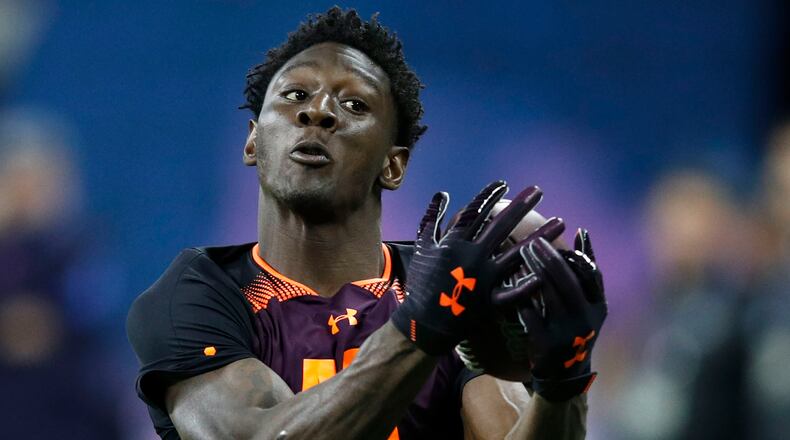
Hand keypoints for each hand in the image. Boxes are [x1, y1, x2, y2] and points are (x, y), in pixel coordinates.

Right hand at [390, 181, 546, 354]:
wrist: (423, 321)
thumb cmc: (421, 282)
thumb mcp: (422, 246)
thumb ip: (432, 218)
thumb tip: (441, 194)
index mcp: (454, 242)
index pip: (475, 212)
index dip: (489, 196)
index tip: (504, 184)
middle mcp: (471, 256)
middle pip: (501, 226)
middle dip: (521, 207)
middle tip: (538, 191)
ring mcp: (483, 278)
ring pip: (517, 253)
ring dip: (540, 237)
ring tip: (560, 222)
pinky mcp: (489, 300)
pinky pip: (512, 292)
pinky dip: (528, 284)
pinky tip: (546, 271)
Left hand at [519, 229, 606, 400]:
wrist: (564, 373)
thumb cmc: (573, 327)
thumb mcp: (588, 304)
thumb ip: (587, 271)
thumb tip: (583, 233)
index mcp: (598, 307)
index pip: (591, 274)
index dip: (575, 253)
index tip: (560, 235)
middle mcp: (585, 320)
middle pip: (567, 282)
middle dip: (549, 259)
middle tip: (533, 242)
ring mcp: (566, 333)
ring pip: (548, 295)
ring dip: (533, 272)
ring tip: (521, 254)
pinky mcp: (546, 344)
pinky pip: (530, 313)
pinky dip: (521, 294)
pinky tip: (510, 278)